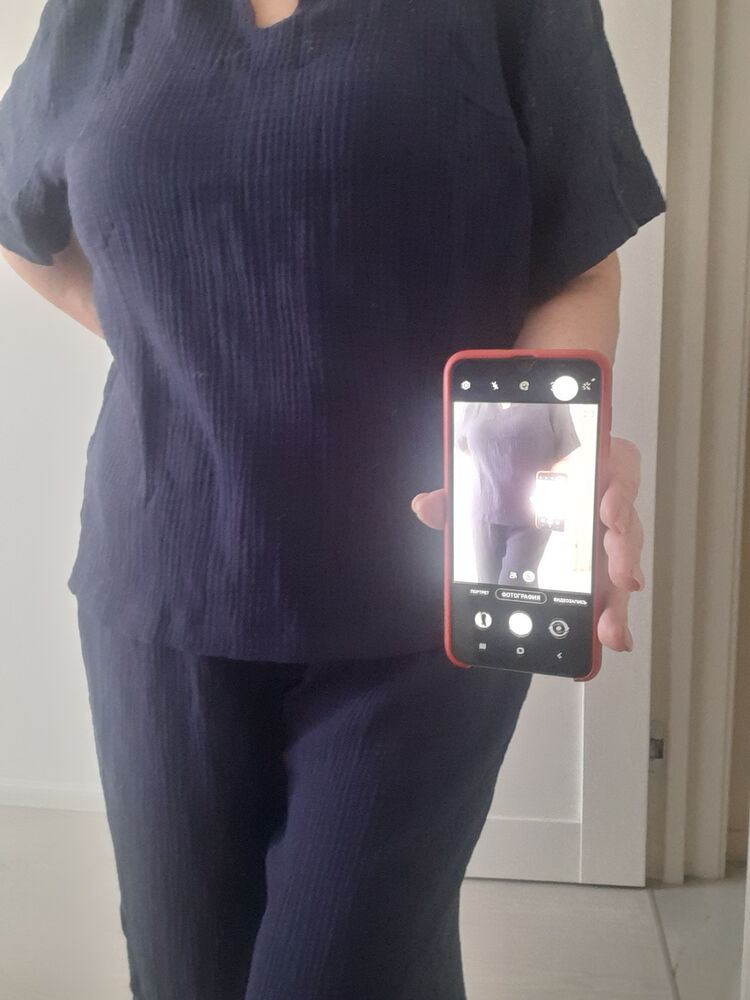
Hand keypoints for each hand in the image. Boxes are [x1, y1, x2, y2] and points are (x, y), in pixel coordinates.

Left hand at [410, 435, 643, 652]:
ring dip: (618, 596)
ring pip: (623, 564)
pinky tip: (611, 636)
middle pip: (626, 524)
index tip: (608, 513)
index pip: (619, 466)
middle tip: (617, 577)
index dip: (620, 488)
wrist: (512, 490)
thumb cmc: (513, 485)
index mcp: (583, 469)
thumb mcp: (484, 487)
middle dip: (623, 553)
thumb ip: (458, 496)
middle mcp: (603, 502)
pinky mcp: (603, 570)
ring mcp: (605, 538)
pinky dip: (613, 614)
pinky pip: (613, 591)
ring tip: (609, 626)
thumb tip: (425, 506)